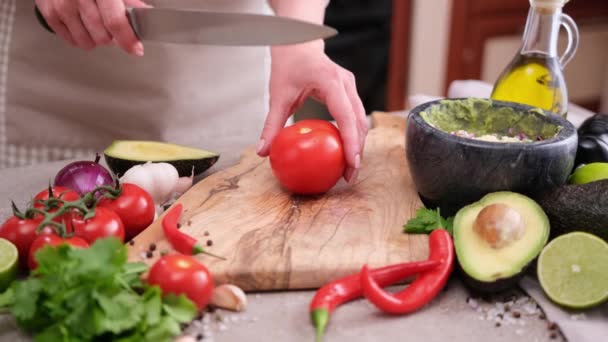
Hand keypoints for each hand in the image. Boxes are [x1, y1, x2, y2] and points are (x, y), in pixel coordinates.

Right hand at [35, 0, 147, 54]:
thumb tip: (144, 13)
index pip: (115, 21)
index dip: (128, 39)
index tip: (136, 49)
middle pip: (102, 36)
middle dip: (113, 38)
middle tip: (114, 29)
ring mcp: (62, 5)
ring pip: (86, 42)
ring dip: (96, 39)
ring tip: (97, 25)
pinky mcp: (48, 11)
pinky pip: (70, 39)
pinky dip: (79, 36)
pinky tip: (82, 23)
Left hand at [257, 42, 367, 183]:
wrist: (297, 45)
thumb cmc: (288, 67)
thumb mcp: (277, 96)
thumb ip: (271, 125)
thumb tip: (263, 152)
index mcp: (331, 82)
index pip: (347, 116)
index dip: (352, 141)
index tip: (351, 163)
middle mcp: (346, 84)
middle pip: (359, 122)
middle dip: (358, 150)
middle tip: (349, 175)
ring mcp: (350, 87)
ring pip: (361, 120)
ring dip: (358, 145)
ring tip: (349, 169)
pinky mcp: (349, 92)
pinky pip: (355, 117)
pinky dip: (353, 136)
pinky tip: (344, 153)